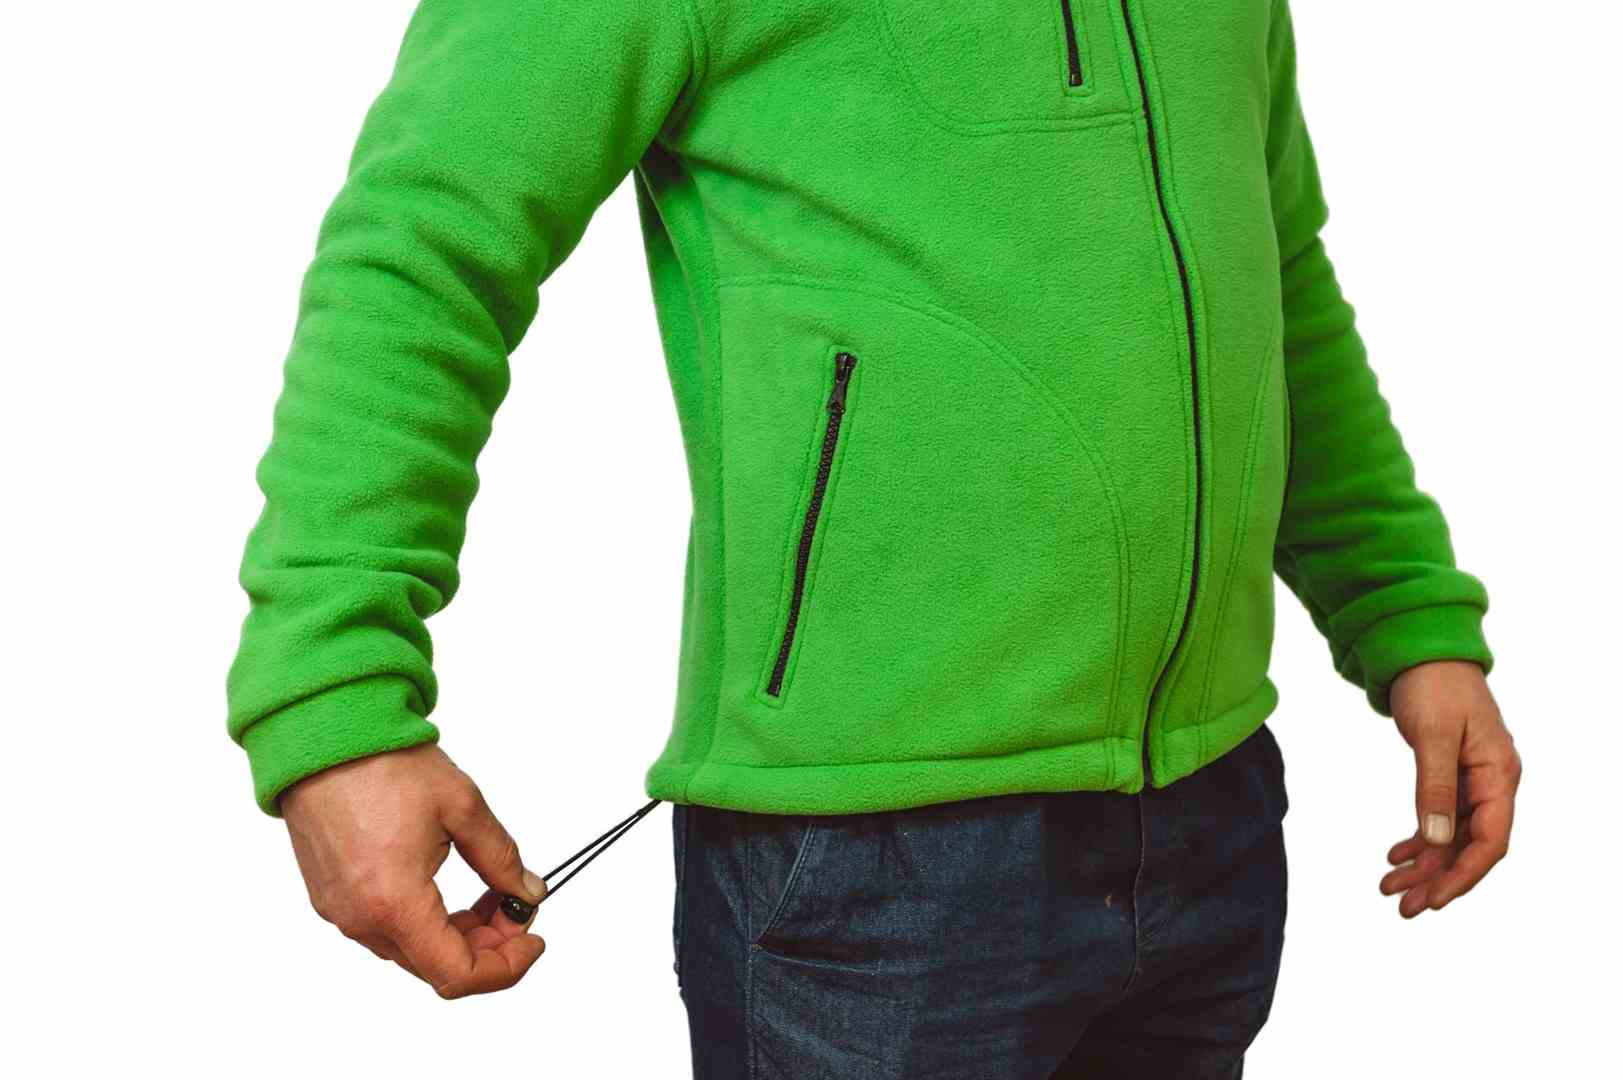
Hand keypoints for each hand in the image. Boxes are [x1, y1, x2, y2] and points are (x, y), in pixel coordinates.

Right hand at [280, 744, 547, 996]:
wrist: (323, 737)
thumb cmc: (382, 764)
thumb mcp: (462, 806)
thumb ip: (500, 857)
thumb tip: (526, 891)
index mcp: (394, 901)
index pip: (457, 974)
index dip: (505, 967)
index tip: (531, 939)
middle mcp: (360, 918)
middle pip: (435, 967)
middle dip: (487, 946)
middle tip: (516, 906)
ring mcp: (340, 911)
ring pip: (411, 950)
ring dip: (457, 934)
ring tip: (488, 892)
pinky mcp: (331, 897)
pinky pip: (385, 929)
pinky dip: (424, 920)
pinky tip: (447, 887)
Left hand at [1380, 661, 1520, 917]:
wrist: (1423, 650)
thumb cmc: (1433, 685)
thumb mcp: (1432, 735)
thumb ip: (1434, 787)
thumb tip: (1436, 840)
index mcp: (1499, 775)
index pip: (1491, 840)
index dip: (1464, 875)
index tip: (1434, 901)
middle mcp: (1492, 783)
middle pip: (1471, 846)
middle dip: (1439, 879)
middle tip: (1402, 907)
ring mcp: (1474, 781)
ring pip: (1453, 837)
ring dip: (1425, 864)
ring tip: (1389, 887)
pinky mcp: (1452, 775)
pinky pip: (1441, 819)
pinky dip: (1420, 839)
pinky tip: (1396, 856)